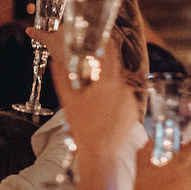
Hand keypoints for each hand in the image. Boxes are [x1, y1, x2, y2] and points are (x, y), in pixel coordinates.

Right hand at [38, 27, 138, 157]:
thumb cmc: (82, 126)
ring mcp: (131, 100)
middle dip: (104, 73)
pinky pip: (125, 101)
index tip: (104, 37)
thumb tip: (55, 62)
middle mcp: (123, 88)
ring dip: (109, 90)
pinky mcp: (135, 111)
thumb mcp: (68, 101)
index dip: (107, 44)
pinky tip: (105, 112)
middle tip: (93, 79)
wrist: (100, 151)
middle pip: (113, 72)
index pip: (110, 55)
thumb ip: (62, 78)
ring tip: (97, 104)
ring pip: (119, 88)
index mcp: (107, 82)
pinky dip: (116, 102)